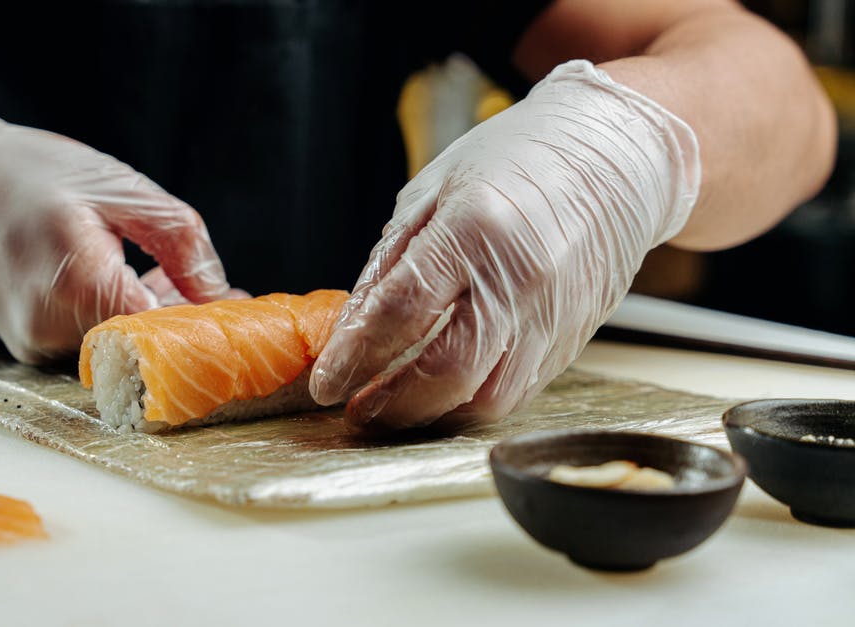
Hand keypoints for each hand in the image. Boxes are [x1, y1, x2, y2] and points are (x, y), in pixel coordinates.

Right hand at [0, 106, 231, 362]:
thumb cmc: (29, 173)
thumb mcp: (121, 187)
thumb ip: (180, 242)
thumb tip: (221, 294)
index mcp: (77, 277)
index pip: (161, 330)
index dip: (204, 325)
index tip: (239, 313)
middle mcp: (50, 323)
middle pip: (143, 347)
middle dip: (185, 326)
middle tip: (221, 299)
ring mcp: (34, 343)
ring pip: (120, 349)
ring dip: (154, 324)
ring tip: (170, 281)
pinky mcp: (27, 348)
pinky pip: (92, 345)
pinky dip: (120, 322)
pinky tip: (133, 287)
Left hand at [310, 61, 699, 430]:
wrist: (615, 157)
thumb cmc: (517, 161)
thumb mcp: (433, 189)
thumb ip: (390, 262)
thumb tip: (351, 328)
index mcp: (475, 228)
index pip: (401, 312)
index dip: (355, 357)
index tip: (325, 384)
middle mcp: (520, 279)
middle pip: (446, 372)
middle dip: (391, 404)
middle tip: (357, 408)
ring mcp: (553, 314)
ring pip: (487, 398)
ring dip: (432, 415)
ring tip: (395, 408)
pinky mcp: (573, 338)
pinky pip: (518, 390)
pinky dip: (472, 401)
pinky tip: (442, 393)